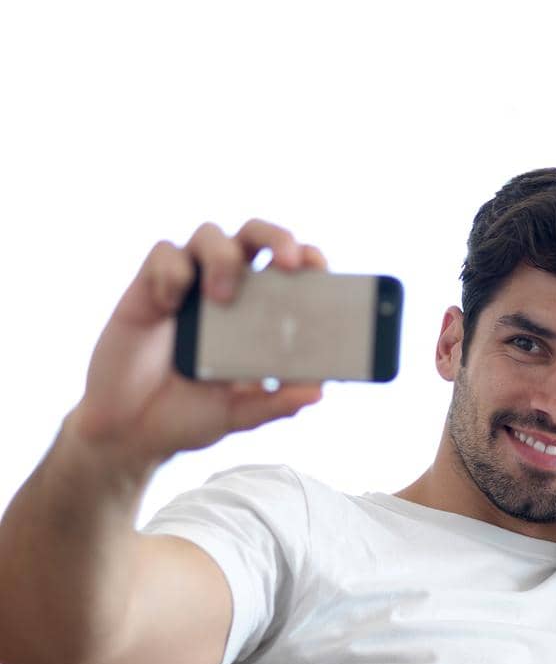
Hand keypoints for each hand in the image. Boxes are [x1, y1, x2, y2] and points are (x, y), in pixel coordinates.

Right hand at [70, 220, 327, 471]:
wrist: (130, 429)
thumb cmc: (190, 413)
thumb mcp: (240, 413)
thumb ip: (277, 403)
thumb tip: (317, 391)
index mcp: (257, 312)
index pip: (287, 268)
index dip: (306, 257)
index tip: (317, 267)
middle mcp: (226, 288)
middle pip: (255, 235)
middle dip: (277, 237)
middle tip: (287, 263)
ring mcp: (188, 285)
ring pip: (210, 234)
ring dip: (223, 256)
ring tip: (220, 297)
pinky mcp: (148, 288)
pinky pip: (163, 254)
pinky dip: (172, 272)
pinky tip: (170, 305)